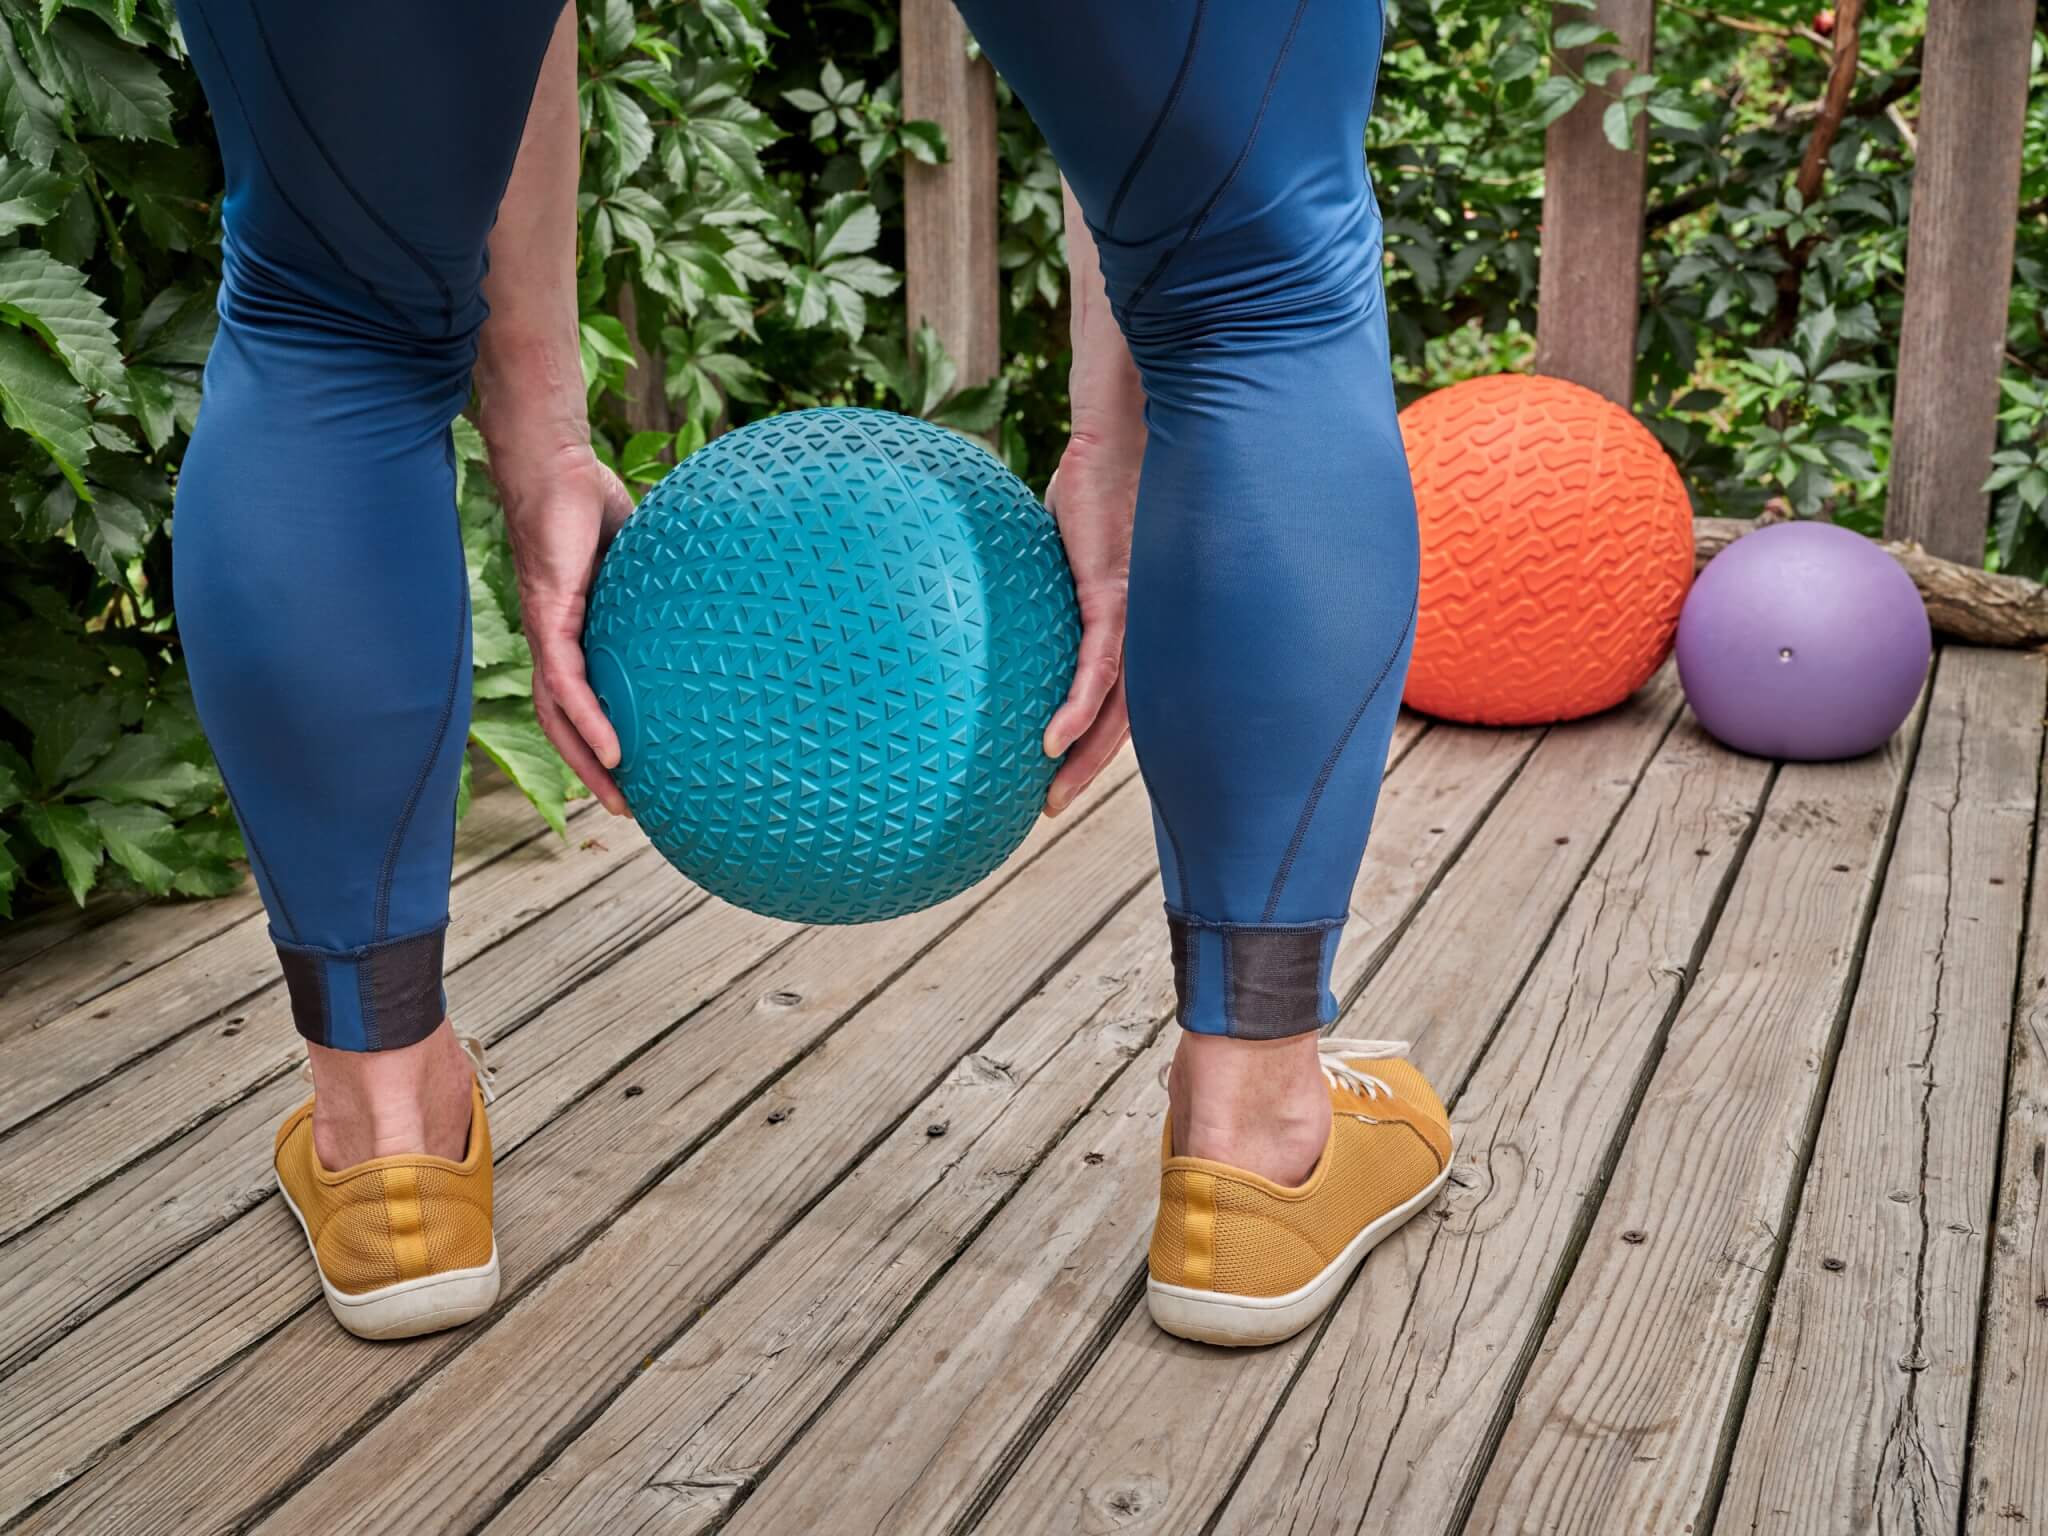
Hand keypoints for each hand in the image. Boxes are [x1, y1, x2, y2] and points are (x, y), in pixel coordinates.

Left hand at [492, 442, 635, 815]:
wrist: (556, 465)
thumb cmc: (594, 501)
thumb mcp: (641, 558)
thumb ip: (663, 585)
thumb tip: (722, 591)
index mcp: (576, 631)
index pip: (582, 698)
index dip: (600, 739)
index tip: (636, 774)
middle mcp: (555, 640)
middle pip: (565, 723)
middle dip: (593, 770)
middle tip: (628, 809)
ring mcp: (548, 631)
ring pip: (560, 714)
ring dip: (587, 761)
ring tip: (618, 797)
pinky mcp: (548, 617)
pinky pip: (566, 682)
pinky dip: (587, 720)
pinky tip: (613, 750)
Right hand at [1042, 444, 1137, 814]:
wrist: (1115, 436)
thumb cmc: (1093, 487)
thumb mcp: (1066, 553)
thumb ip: (1050, 590)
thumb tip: (1002, 607)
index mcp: (1134, 626)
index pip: (1123, 699)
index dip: (1098, 742)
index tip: (1060, 776)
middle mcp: (1146, 629)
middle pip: (1127, 717)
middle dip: (1092, 768)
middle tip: (1051, 806)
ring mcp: (1136, 616)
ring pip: (1119, 706)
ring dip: (1086, 756)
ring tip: (1053, 795)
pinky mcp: (1115, 596)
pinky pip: (1100, 667)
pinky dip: (1078, 708)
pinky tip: (1054, 741)